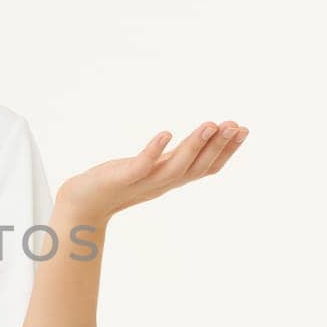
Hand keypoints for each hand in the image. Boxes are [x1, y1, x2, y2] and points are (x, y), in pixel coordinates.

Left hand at [58, 120, 249, 222]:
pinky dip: (154, 151)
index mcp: (172, 178)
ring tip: (209, 124)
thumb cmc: (117, 183)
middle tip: (235, 125)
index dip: (228, 150)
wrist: (83, 202)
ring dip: (194, 145)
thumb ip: (174, 158)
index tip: (243, 129)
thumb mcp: (153, 169)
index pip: (208, 167)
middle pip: (198, 166)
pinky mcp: (123, 178)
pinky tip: (165, 134)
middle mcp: (163, 182)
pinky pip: (141, 165)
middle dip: (219, 146)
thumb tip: (197, 142)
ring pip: (176, 166)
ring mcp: (144, 181)